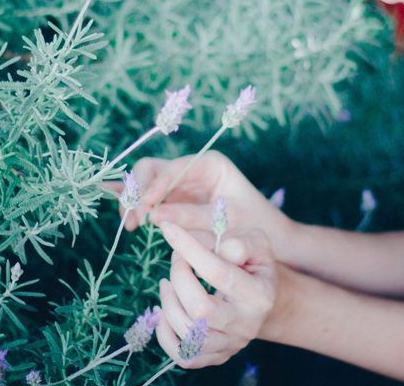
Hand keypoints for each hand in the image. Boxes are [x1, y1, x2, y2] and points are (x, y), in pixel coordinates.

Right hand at [116, 151, 296, 254]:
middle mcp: (194, 169)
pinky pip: (151, 200)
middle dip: (139, 192)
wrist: (274, 240)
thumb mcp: (225, 222)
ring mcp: (183, 184)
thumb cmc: (256, 226)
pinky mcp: (177, 201)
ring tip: (131, 225)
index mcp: (211, 164)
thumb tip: (154, 215)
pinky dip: (140, 209)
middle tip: (133, 219)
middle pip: (153, 170)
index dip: (155, 185)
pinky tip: (129, 221)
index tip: (144, 204)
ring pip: (147, 184)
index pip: (173, 168)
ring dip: (135, 202)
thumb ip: (190, 217)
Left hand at [155, 221, 276, 366]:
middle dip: (179, 278)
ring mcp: (231, 345)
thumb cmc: (254, 263)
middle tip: (176, 260)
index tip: (169, 230)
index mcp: (260, 294)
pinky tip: (163, 311)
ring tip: (167, 283)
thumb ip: (239, 242)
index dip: (189, 249)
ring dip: (168, 303)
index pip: (218, 272)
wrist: (264, 297)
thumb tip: (215, 249)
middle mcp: (247, 325)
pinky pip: (184, 357)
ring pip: (188, 333)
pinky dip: (165, 335)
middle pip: (199, 309)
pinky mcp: (216, 356)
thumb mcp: (256, 243)